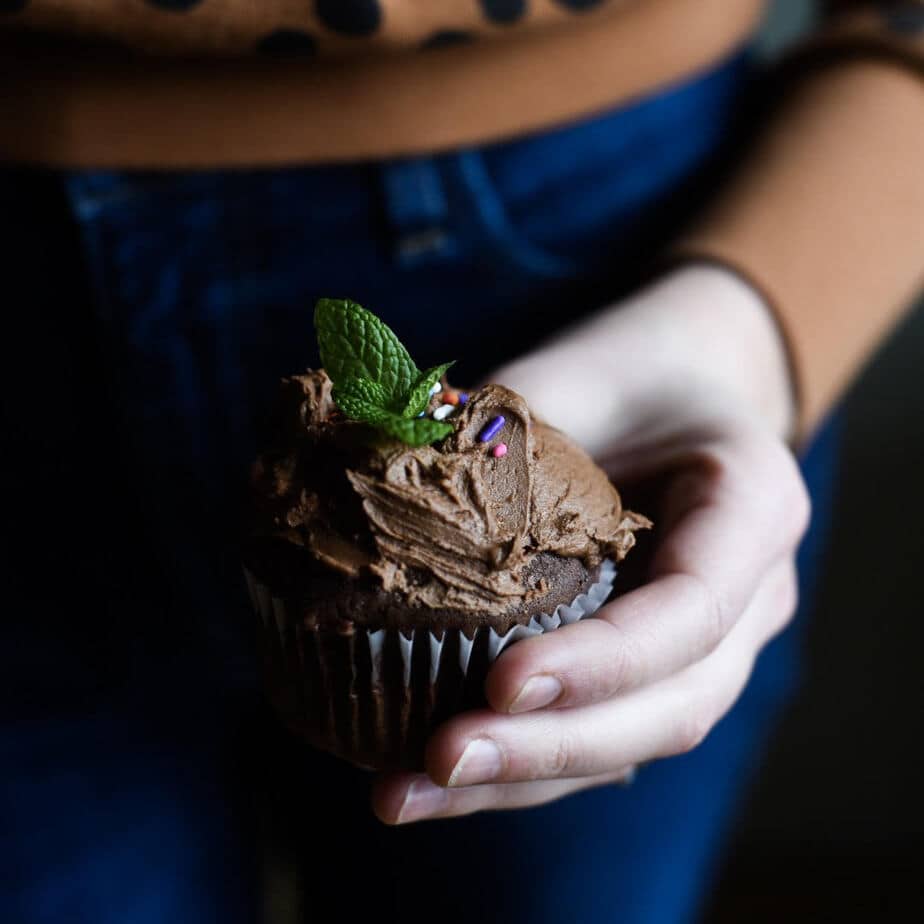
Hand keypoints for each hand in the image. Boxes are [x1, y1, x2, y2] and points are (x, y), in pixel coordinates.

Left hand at [372, 264, 809, 823]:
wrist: (677, 392)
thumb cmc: (631, 372)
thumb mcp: (579, 373)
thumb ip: (504, 426)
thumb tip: (374, 475)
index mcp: (754, 511)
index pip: (693, 612)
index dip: (603, 662)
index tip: (500, 681)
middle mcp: (750, 598)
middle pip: (672, 706)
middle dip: (552, 748)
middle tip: (439, 759)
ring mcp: (706, 646)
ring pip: (629, 741)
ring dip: (518, 778)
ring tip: (403, 793)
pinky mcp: (647, 669)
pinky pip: (592, 730)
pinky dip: (514, 761)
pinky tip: (427, 775)